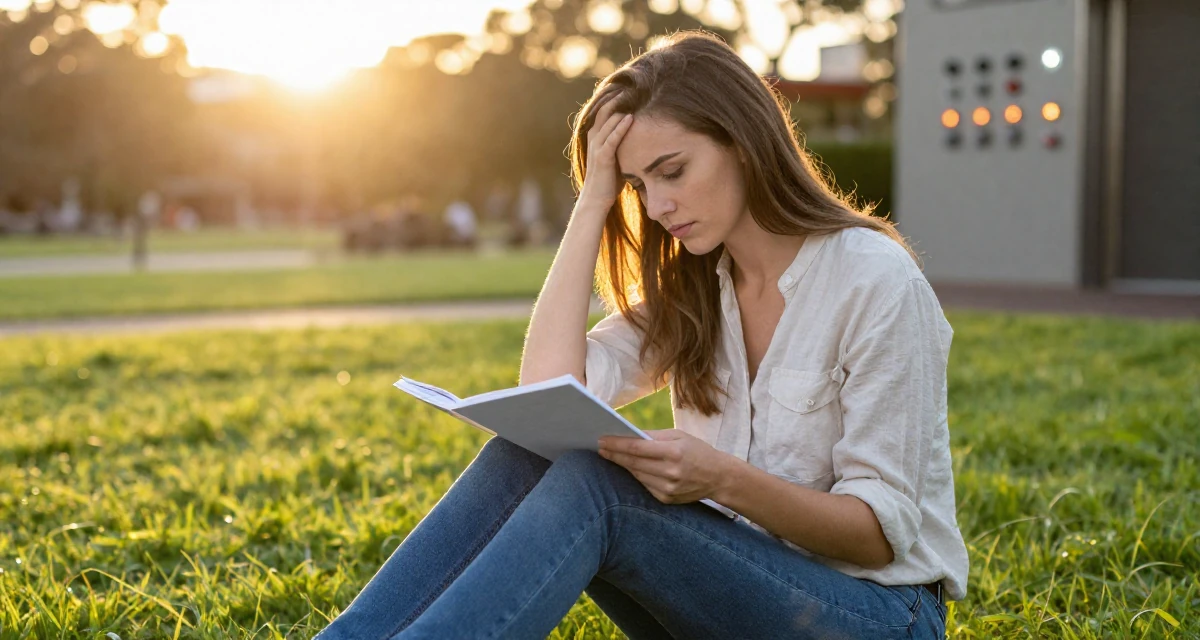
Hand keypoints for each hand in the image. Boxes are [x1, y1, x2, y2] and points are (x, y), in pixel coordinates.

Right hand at [576, 96, 634, 215]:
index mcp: (596, 135)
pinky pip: (612, 138)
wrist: (597, 199)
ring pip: (607, 120)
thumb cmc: (609, 179)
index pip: (604, 108)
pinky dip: (621, 127)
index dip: (615, 96)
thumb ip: (623, 142)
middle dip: (617, 95)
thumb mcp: (617, 155)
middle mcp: (594, 137)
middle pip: (604, 108)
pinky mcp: (602, 157)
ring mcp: (597, 146)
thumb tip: (641, 134)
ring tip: (634, 94)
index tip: (630, 85)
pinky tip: (631, 118)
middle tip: (633, 84)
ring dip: (620, 107)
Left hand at [597, 429, 732, 504]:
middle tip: (599, 447)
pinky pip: (644, 485)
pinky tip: (629, 467)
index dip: (617, 444)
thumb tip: (628, 434)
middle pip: (633, 463)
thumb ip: (654, 436)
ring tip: (609, 455)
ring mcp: (668, 488)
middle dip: (614, 454)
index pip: (637, 448)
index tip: (602, 440)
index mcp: (674, 452)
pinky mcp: (666, 499)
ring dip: (622, 465)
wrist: (718, 477)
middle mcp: (670, 472)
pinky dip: (636, 475)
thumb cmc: (697, 451)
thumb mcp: (679, 436)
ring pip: (636, 475)